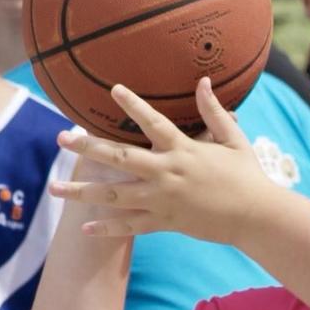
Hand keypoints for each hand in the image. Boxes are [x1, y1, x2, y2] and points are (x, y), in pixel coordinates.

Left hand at [52, 79, 274, 242]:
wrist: (256, 217)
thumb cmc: (247, 175)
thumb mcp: (233, 139)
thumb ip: (214, 111)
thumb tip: (203, 81)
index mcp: (183, 150)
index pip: (153, 122)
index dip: (133, 106)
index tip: (113, 90)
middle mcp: (167, 173)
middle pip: (120, 158)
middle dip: (88, 147)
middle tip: (61, 138)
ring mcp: (162, 200)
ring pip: (114, 195)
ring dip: (82, 191)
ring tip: (54, 187)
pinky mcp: (164, 222)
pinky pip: (130, 226)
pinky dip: (106, 228)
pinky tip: (82, 228)